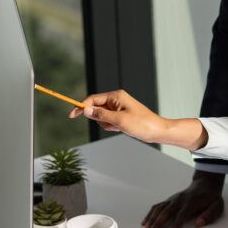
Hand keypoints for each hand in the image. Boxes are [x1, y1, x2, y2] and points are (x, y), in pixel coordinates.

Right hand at [69, 90, 206, 149]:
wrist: (157, 131)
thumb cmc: (141, 124)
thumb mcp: (119, 120)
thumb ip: (100, 115)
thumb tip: (85, 109)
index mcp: (116, 96)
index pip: (93, 99)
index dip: (81, 106)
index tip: (71, 115)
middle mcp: (116, 99)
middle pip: (96, 108)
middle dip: (100, 119)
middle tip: (113, 125)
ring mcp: (119, 107)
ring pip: (102, 116)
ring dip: (107, 124)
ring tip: (120, 127)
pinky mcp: (121, 115)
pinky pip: (109, 121)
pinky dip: (112, 126)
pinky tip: (122, 129)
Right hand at [143, 170, 225, 227]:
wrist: (205, 184)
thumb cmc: (211, 198)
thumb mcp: (217, 206)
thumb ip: (209, 215)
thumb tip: (199, 224)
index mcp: (192, 202)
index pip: (182, 215)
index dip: (176, 225)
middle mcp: (180, 200)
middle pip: (166, 212)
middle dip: (157, 224)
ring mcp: (173, 199)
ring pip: (159, 208)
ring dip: (151, 220)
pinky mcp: (169, 200)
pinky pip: (157, 206)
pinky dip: (150, 214)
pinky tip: (144, 222)